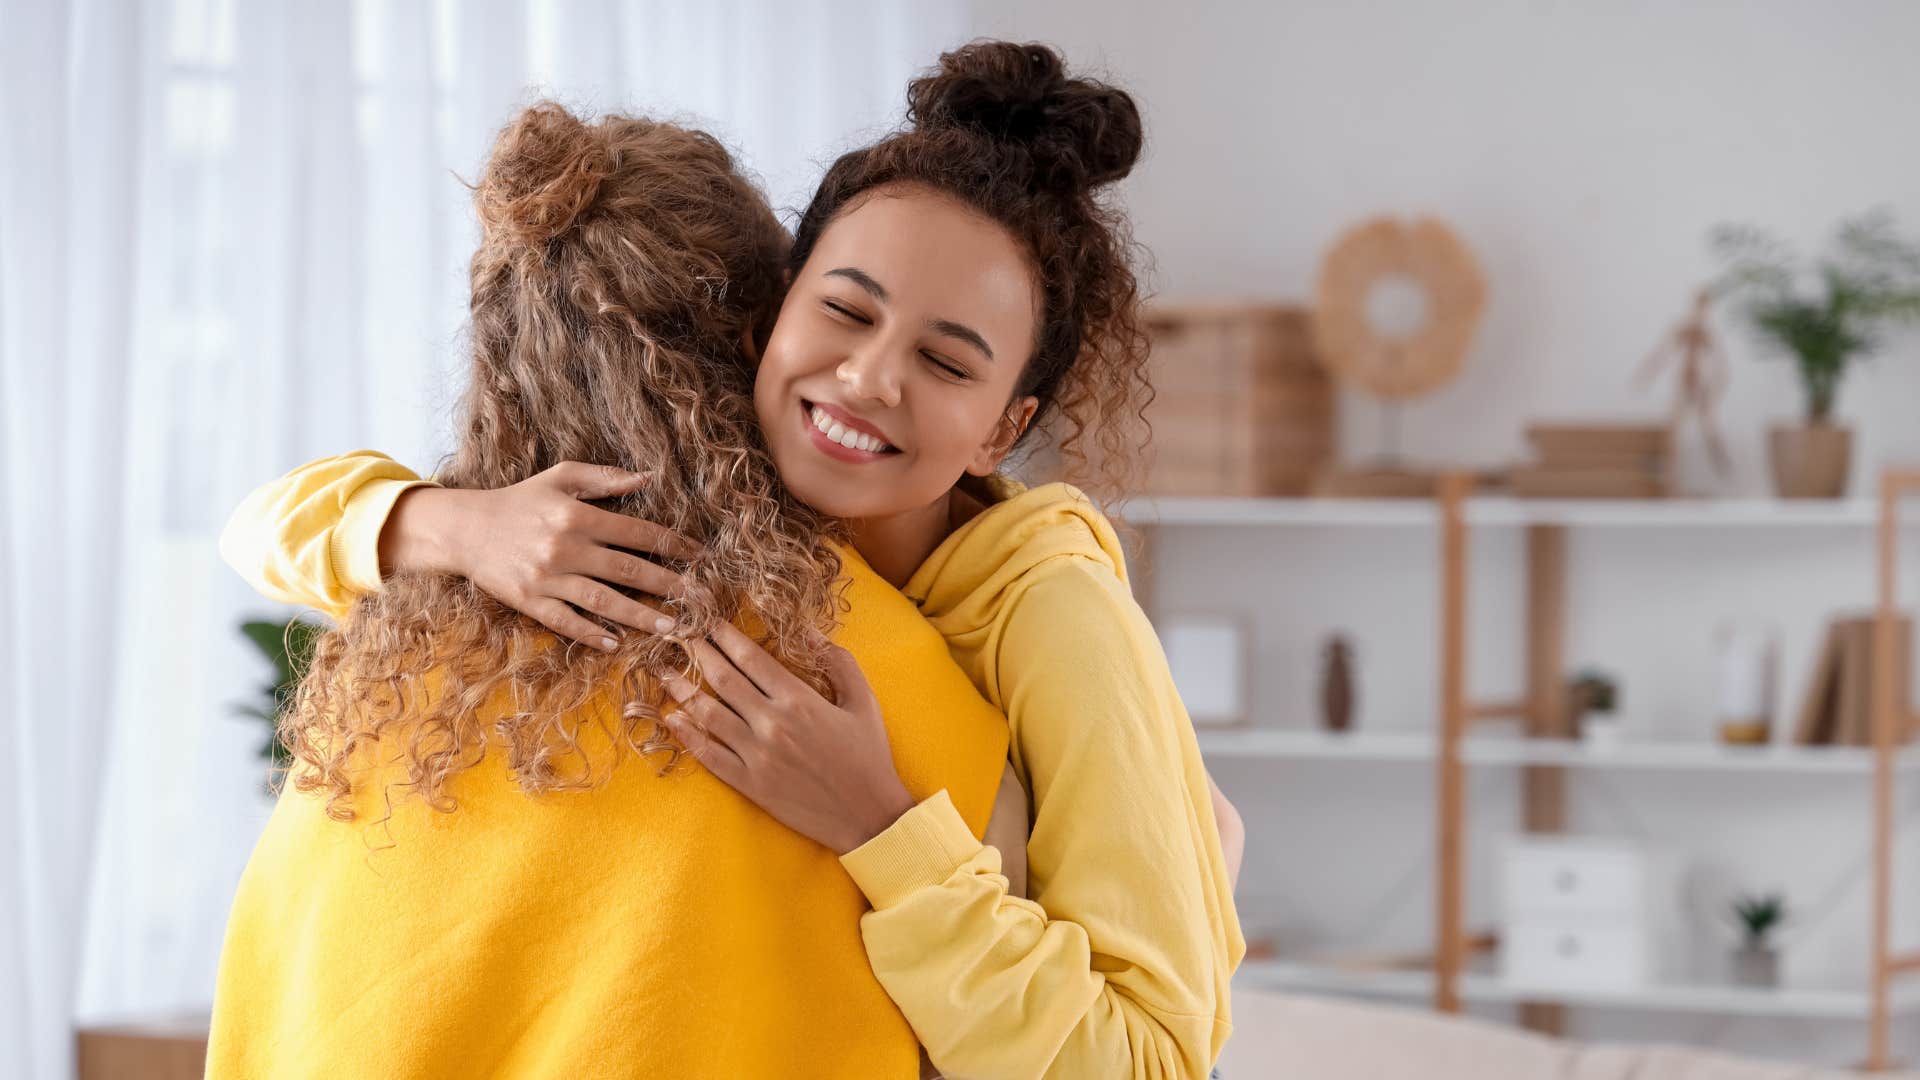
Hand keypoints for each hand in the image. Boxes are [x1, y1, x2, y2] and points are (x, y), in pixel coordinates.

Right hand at [381, 461, 697, 649]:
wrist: (465, 528)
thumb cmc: (519, 500)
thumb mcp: (560, 477)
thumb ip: (604, 478)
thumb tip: (648, 477)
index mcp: (578, 515)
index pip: (637, 532)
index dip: (672, 544)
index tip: (700, 556)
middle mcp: (566, 547)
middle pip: (628, 570)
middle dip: (669, 585)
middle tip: (700, 599)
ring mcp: (548, 578)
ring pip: (604, 601)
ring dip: (641, 616)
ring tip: (672, 627)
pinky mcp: (530, 601)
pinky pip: (565, 621)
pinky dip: (591, 633)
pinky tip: (616, 642)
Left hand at [659, 623, 915, 854]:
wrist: (868, 816)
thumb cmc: (869, 755)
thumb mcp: (863, 700)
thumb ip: (837, 661)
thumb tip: (808, 631)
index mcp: (798, 699)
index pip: (750, 658)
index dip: (724, 635)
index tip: (707, 621)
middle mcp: (771, 723)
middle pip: (722, 679)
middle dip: (697, 652)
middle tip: (677, 634)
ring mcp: (756, 755)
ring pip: (707, 714)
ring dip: (681, 689)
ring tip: (663, 671)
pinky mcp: (749, 783)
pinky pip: (708, 755)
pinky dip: (687, 735)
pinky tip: (672, 718)